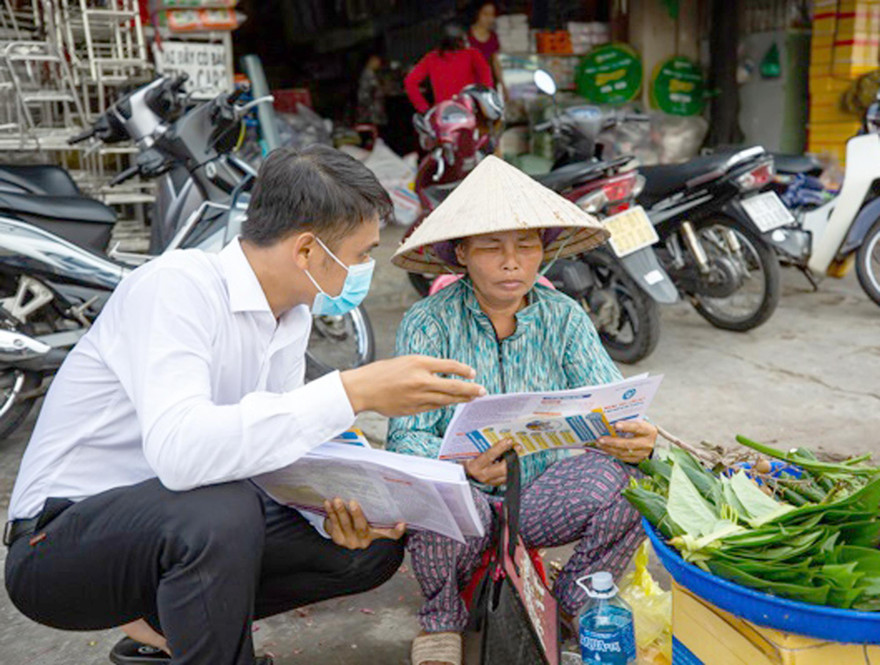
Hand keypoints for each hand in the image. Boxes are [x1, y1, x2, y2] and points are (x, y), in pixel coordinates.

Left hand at [322, 498, 405, 549]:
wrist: (346, 539)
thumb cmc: (364, 527)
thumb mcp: (376, 526)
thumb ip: (385, 521)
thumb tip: (400, 515)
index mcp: (376, 536)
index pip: (390, 535)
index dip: (396, 531)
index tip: (402, 524)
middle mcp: (364, 541)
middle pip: (361, 527)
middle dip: (357, 515)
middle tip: (353, 502)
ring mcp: (349, 541)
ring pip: (345, 524)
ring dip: (340, 511)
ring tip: (337, 500)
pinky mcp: (338, 538)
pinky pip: (334, 524)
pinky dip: (330, 513)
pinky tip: (328, 503)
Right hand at [341, 355, 485, 416]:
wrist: (364, 388)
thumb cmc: (383, 373)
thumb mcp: (406, 361)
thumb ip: (426, 368)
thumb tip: (444, 375)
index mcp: (419, 363)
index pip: (450, 366)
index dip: (464, 370)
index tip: (472, 373)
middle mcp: (421, 380)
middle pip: (453, 386)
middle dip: (471, 389)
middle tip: (483, 390)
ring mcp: (418, 396)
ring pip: (446, 399)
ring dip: (461, 399)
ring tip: (472, 398)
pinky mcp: (414, 409)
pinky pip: (434, 407)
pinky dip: (444, 404)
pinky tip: (451, 403)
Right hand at [464, 437, 513, 485]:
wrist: (465, 475)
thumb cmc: (466, 461)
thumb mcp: (470, 454)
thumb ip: (480, 447)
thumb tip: (493, 435)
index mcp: (475, 466)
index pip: (489, 456)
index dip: (499, 448)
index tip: (508, 440)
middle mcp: (483, 475)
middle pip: (502, 468)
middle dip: (512, 457)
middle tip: (517, 447)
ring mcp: (490, 481)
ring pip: (507, 474)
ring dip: (515, 463)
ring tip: (518, 453)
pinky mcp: (495, 484)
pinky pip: (507, 477)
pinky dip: (512, 469)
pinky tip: (514, 462)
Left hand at [597, 420, 656, 463]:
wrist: (652, 441)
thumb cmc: (641, 429)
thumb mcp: (638, 422)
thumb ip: (627, 421)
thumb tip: (609, 420)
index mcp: (648, 430)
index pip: (637, 428)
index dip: (626, 427)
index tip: (615, 425)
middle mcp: (647, 443)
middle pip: (628, 444)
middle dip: (612, 442)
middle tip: (600, 439)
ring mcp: (643, 453)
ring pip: (623, 452)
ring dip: (609, 448)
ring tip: (599, 443)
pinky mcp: (638, 460)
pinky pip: (623, 458)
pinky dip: (612, 453)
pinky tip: (605, 448)